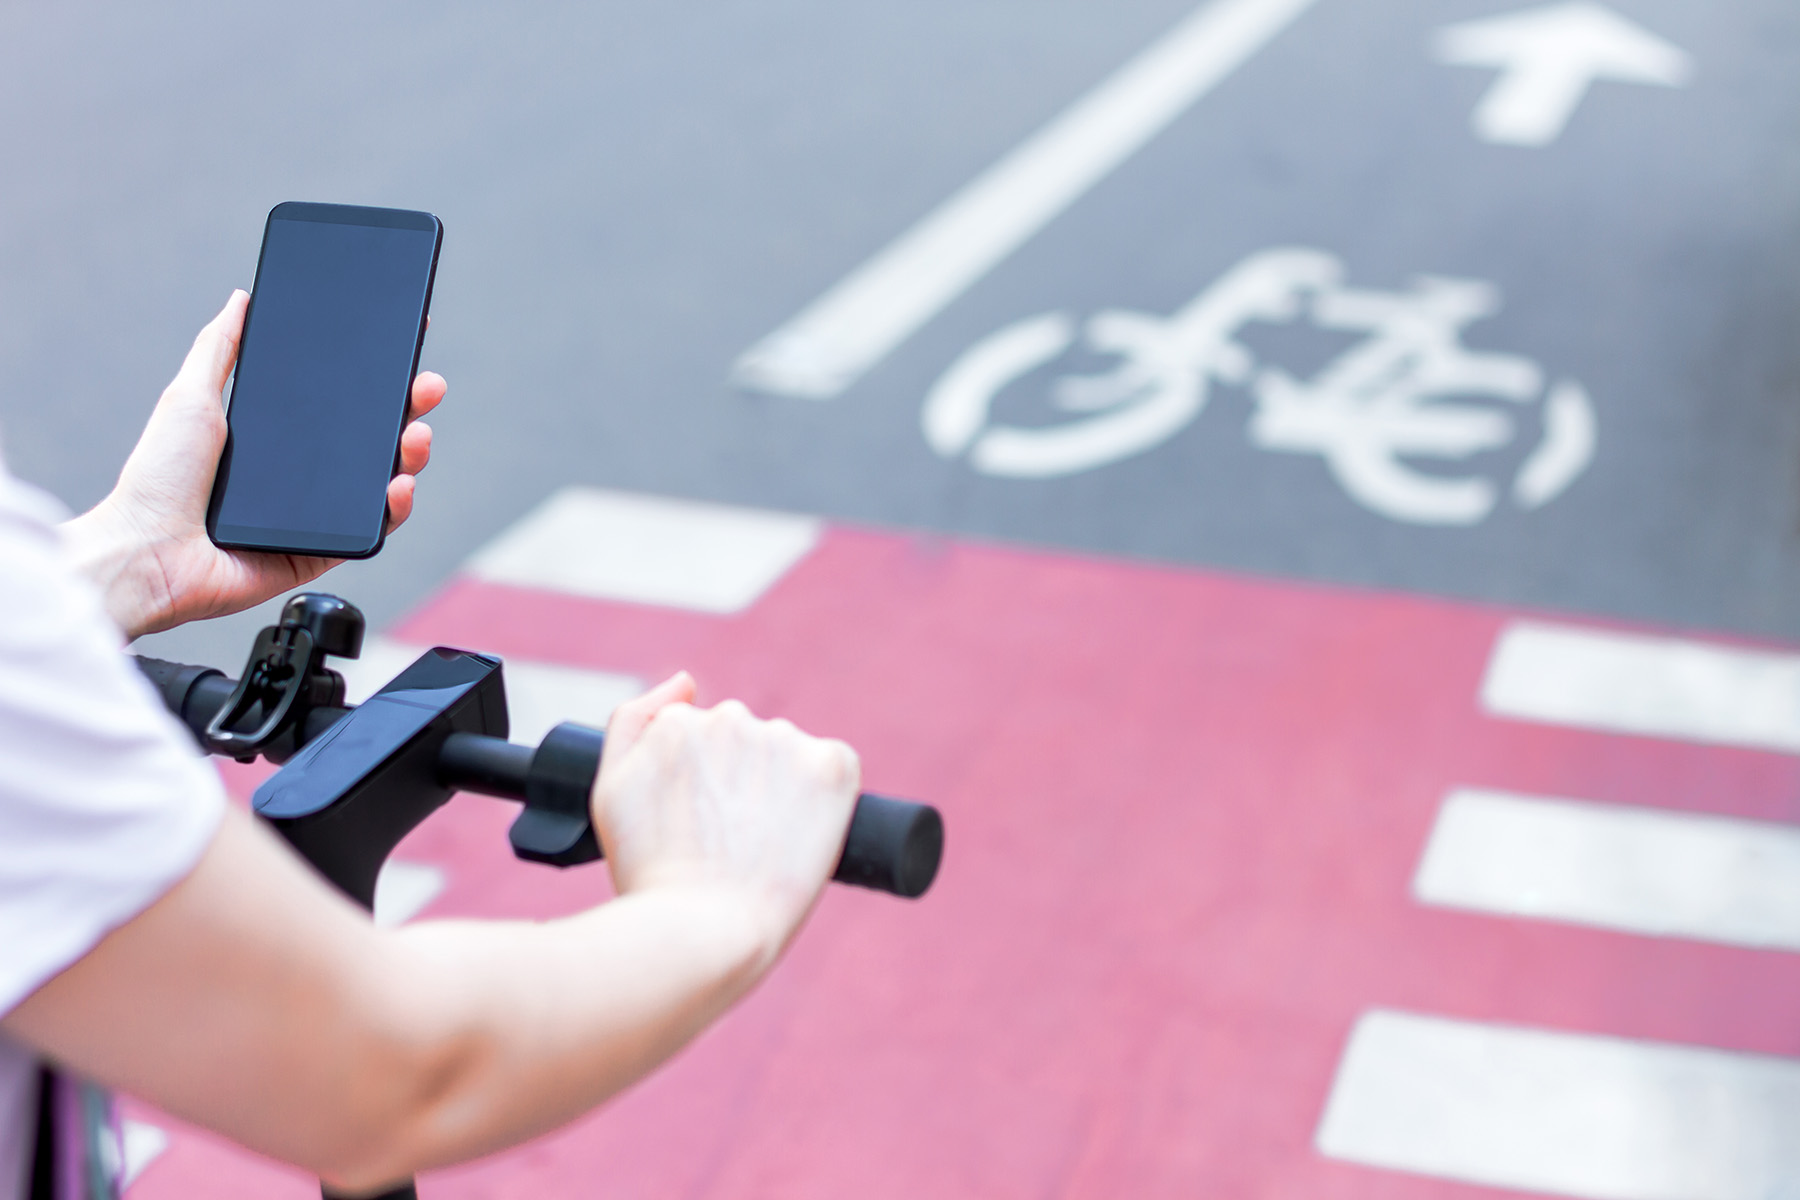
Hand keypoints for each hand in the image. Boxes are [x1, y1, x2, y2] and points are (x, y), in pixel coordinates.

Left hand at [60, 290, 445, 639]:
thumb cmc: (157, 480)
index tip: (401, 350)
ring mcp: (312, 514)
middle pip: (369, 438)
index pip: (337, 403)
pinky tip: (398, 486)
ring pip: (379, 482)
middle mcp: (298, 476)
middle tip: (426, 388)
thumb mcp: (189, 396)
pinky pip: (370, 531)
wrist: (148, 552)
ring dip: (409, 456)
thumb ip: (219, 348)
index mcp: (274, 438)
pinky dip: (393, 509)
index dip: (373, 379)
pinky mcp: (319, 552)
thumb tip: (240, 300)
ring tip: (416, 437)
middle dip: (407, 410)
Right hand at [591, 673, 861, 963]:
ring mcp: (785, 739)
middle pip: (747, 745)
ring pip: (788, 758)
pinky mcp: (833, 766)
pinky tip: (799, 840)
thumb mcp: (611, 791)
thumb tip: (685, 681)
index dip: (702, 792)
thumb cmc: (651, 874)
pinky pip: (834, 770)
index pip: (703, 741)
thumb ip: (633, 721)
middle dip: (741, 785)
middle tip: (728, 845)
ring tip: (759, 850)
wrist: (705, 932)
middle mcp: (733, 717)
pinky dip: (825, 800)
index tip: (698, 830)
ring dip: (781, 790)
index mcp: (680, 721)